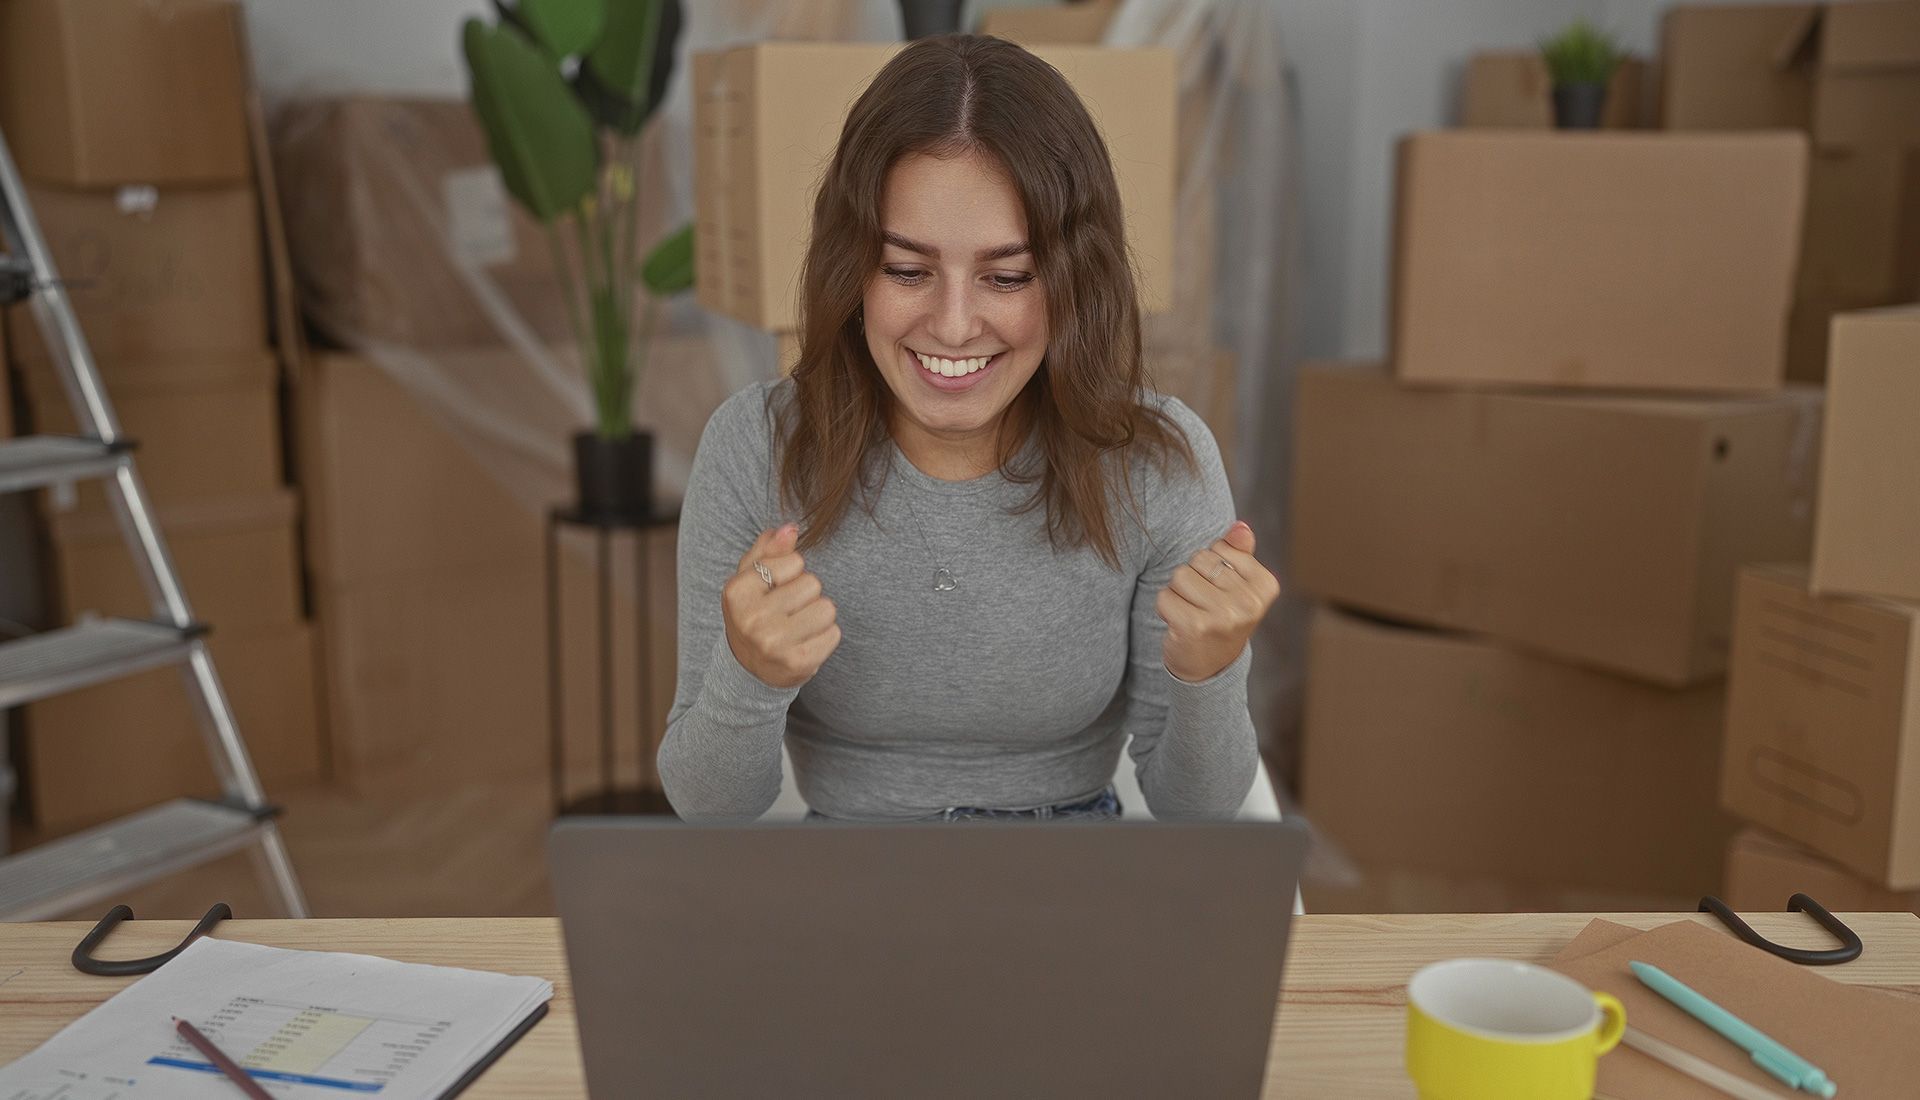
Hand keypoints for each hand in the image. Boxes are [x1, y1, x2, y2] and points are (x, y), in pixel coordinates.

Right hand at [722, 524, 841, 689]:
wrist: (749, 668)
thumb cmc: (754, 612)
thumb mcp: (751, 578)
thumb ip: (769, 549)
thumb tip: (790, 528)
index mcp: (737, 591)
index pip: (794, 561)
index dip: (792, 572)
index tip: (776, 589)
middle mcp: (752, 618)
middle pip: (813, 584)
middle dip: (807, 595)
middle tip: (788, 611)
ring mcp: (774, 643)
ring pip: (827, 609)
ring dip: (818, 616)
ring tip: (798, 626)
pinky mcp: (797, 663)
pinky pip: (834, 634)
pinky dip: (825, 636)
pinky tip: (806, 642)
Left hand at [1155, 521, 1280, 683]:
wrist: (1210, 667)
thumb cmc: (1223, 616)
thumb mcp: (1239, 585)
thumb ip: (1240, 552)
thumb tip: (1239, 526)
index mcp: (1265, 585)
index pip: (1221, 547)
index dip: (1212, 565)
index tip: (1221, 591)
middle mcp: (1248, 602)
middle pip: (1199, 559)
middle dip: (1194, 577)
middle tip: (1204, 604)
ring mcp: (1223, 616)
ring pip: (1179, 576)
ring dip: (1178, 592)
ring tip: (1192, 611)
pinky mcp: (1194, 627)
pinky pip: (1164, 596)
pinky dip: (1165, 607)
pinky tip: (1179, 622)